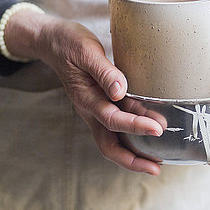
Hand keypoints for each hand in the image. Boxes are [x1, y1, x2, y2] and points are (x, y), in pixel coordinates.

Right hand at [3, 10, 162, 175]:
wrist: (52, 42)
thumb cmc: (69, 44)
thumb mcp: (86, 51)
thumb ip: (104, 71)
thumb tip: (119, 90)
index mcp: (86, 98)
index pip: (112, 119)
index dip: (135, 126)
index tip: (157, 129)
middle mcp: (89, 109)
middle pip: (109, 145)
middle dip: (132, 160)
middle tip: (156, 167)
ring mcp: (93, 110)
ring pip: (112, 140)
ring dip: (133, 153)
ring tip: (157, 159)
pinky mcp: (99, 105)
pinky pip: (115, 128)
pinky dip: (131, 136)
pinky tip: (147, 134)